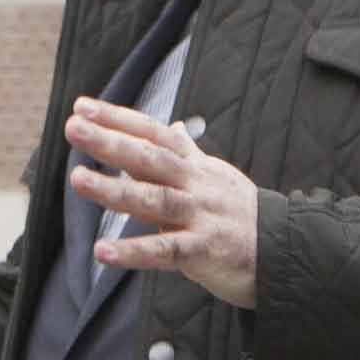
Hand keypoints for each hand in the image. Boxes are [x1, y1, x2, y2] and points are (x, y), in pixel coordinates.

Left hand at [69, 101, 261, 309]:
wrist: (287, 251)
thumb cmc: (240, 215)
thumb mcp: (216, 177)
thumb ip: (189, 155)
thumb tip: (175, 125)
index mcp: (196, 165)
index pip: (155, 133)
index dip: (119, 118)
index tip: (82, 107)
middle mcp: (197, 184)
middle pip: (151, 157)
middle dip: (111, 141)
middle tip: (72, 127)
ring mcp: (201, 216)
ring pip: (154, 199)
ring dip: (114, 190)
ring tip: (77, 179)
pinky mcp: (205, 251)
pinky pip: (165, 251)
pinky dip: (133, 252)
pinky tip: (102, 252)